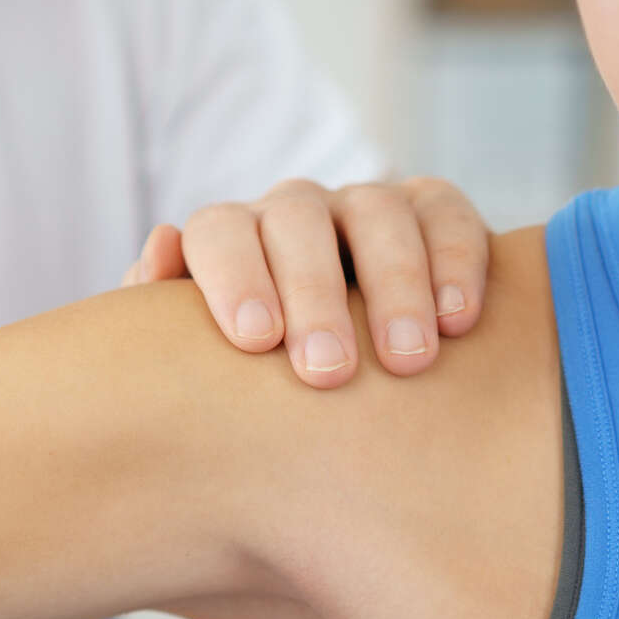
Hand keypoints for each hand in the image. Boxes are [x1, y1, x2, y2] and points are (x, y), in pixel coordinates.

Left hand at [122, 176, 490, 386]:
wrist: (330, 409)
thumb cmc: (249, 396)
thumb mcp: (200, 372)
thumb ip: (164, 315)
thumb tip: (160, 244)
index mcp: (230, 242)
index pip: (219, 231)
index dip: (234, 277)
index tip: (256, 342)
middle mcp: (293, 215)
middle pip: (297, 220)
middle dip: (313, 292)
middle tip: (326, 371)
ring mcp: (364, 208)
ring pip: (377, 211)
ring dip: (394, 282)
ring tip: (405, 361)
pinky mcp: (432, 215)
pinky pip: (445, 214)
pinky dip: (456, 260)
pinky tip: (458, 322)